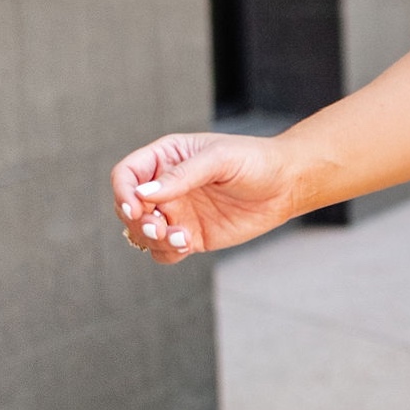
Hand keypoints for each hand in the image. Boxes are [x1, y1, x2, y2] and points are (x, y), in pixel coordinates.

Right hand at [111, 132, 296, 261]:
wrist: (286, 185)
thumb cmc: (254, 161)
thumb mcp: (219, 160)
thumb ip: (181, 176)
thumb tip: (143, 195)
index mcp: (165, 158)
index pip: (126, 175)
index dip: (123, 192)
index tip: (135, 208)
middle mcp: (165, 186)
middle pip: (128, 207)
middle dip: (137, 221)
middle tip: (159, 226)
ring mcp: (176, 212)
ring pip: (142, 233)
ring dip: (151, 239)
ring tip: (180, 237)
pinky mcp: (191, 236)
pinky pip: (164, 250)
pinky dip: (167, 251)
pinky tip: (187, 244)